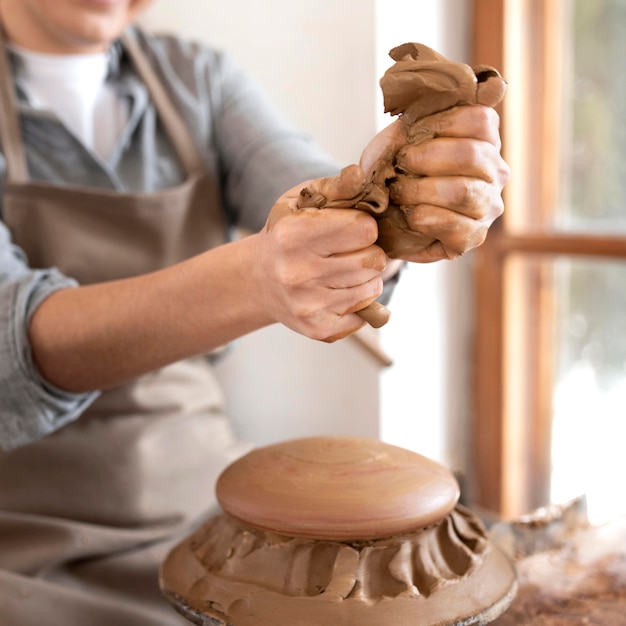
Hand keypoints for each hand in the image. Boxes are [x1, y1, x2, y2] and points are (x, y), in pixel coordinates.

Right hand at [255, 169, 387, 341]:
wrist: (259, 280)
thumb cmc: (287, 233)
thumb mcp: (301, 201)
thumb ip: (335, 187)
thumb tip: (360, 174)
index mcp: (293, 235)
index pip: (365, 228)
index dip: (364, 225)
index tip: (351, 227)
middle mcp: (298, 273)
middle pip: (374, 260)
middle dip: (369, 252)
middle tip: (349, 251)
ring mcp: (308, 305)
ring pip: (373, 287)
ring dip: (366, 277)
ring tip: (343, 269)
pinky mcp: (319, 329)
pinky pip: (366, 314)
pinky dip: (359, 302)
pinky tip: (339, 291)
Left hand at [387, 105, 509, 261]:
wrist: (382, 215)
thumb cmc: (396, 170)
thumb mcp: (402, 135)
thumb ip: (419, 113)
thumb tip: (431, 83)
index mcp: (484, 140)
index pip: (481, 119)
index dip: (443, 122)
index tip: (413, 133)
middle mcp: (495, 173)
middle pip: (471, 155)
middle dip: (427, 158)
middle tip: (401, 163)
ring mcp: (488, 207)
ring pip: (463, 192)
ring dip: (421, 190)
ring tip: (398, 192)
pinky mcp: (473, 237)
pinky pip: (455, 227)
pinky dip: (425, 218)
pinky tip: (410, 215)